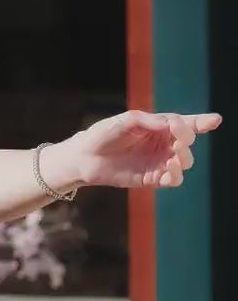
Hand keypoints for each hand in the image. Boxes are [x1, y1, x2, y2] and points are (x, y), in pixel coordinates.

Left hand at [60, 110, 221, 190]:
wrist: (85, 157)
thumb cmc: (104, 134)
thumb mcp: (126, 121)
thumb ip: (149, 121)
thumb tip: (172, 123)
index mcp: (159, 126)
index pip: (186, 124)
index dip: (202, 122)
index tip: (215, 120)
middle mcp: (163, 144)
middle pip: (188, 141)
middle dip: (187, 138)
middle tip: (177, 136)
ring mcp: (159, 161)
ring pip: (185, 161)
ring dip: (185, 157)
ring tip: (175, 153)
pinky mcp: (152, 178)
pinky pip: (174, 179)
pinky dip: (176, 174)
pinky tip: (170, 167)